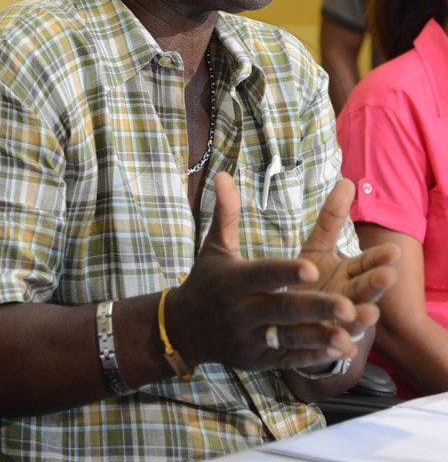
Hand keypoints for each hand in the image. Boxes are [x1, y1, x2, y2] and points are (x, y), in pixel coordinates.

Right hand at [166, 172, 377, 372]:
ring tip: (351, 333)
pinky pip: (288, 359)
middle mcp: (241, 311)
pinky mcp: (257, 360)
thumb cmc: (205, 280)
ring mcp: (250, 338)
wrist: (182, 329)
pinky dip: (313, 356)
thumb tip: (224, 174)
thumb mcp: (214, 247)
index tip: (311, 269)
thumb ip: (226, 213)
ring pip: (289, 339)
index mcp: (233, 280)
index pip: (263, 275)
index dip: (285, 273)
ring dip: (321, 337)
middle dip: (315, 308)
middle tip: (347, 305)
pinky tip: (340, 348)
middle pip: (282, 310)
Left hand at [294, 177, 398, 352]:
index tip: (393, 250)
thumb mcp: (318, 247)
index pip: (367, 263)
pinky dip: (340, 347)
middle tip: (389, 275)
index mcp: (349, 274)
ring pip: (355, 321)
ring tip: (369, 314)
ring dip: (363, 318)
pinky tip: (344, 346)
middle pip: (366, 290)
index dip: (378, 258)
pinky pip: (333, 347)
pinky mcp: (324, 345)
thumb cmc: (311, 279)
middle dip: (377, 284)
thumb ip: (332, 218)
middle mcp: (349, 298)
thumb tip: (347, 181)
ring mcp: (339, 323)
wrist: (296, 322)